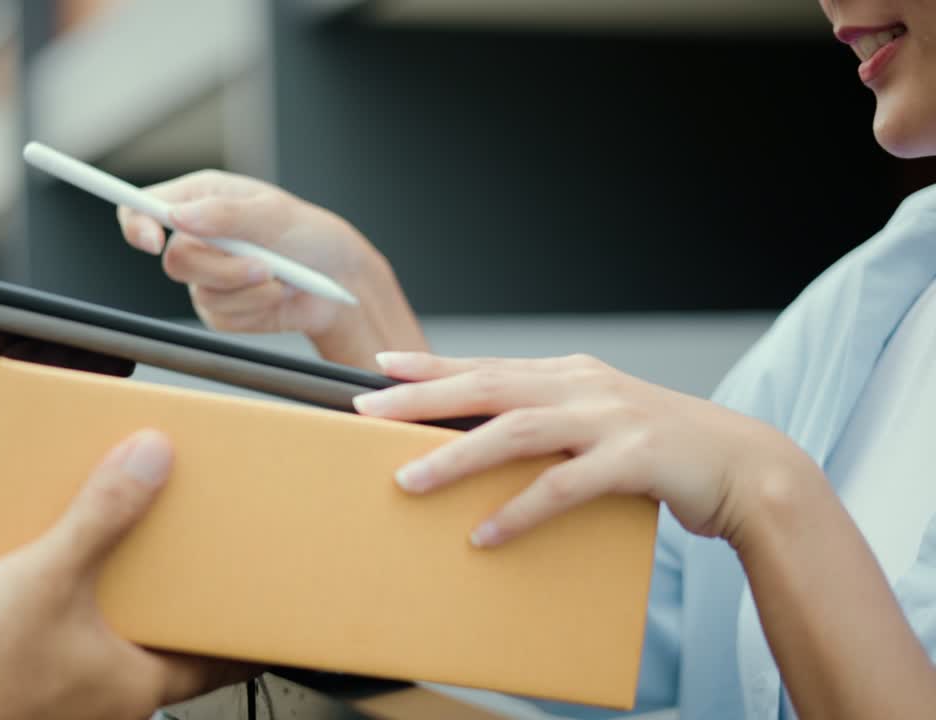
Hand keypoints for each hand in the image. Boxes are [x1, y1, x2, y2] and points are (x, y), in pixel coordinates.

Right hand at [0, 431, 250, 719]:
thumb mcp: (47, 579)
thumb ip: (102, 516)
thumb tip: (152, 461)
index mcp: (139, 682)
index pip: (224, 659)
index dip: (251, 626)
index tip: (274, 596)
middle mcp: (115, 699)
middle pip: (173, 642)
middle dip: (182, 596)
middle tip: (194, 553)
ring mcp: (76, 701)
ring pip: (122, 643)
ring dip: (127, 601)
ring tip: (120, 553)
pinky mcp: (37, 693)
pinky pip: (78, 645)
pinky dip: (82, 611)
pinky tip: (54, 580)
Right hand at [116, 170, 425, 368]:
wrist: (338, 280)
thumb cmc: (309, 233)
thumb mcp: (273, 213)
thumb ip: (225, 214)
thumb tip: (178, 215)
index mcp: (201, 198)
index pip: (144, 207)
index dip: (136, 224)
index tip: (152, 241)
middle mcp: (198, 237)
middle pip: (175, 261)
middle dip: (222, 268)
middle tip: (263, 266)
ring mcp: (207, 276)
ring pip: (202, 292)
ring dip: (248, 289)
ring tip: (282, 276)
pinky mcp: (221, 310)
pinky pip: (223, 317)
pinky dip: (256, 308)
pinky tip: (277, 294)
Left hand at [352, 352, 823, 547]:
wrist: (746, 466)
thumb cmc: (662, 446)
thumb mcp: (598, 419)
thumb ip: (548, 421)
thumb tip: (481, 437)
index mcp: (569, 374)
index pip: (488, 365)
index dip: (432, 363)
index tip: (381, 364)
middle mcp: (583, 386)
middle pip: (488, 386)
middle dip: (423, 397)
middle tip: (369, 411)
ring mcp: (608, 419)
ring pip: (516, 432)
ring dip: (457, 457)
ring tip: (408, 480)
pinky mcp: (633, 459)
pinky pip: (564, 487)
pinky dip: (520, 510)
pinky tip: (485, 533)